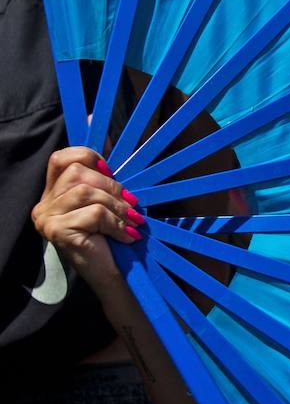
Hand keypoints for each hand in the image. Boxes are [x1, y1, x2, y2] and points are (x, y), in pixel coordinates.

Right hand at [31, 147, 142, 291]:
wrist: (112, 274)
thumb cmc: (111, 236)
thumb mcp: (108, 199)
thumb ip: (103, 172)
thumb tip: (105, 129)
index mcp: (53, 192)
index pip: (61, 158)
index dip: (88, 156)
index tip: (111, 170)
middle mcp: (44, 204)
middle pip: (77, 174)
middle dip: (111, 187)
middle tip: (131, 205)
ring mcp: (47, 218)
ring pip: (86, 192)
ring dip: (117, 206)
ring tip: (132, 221)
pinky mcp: (57, 232)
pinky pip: (93, 214)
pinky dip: (116, 223)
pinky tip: (126, 236)